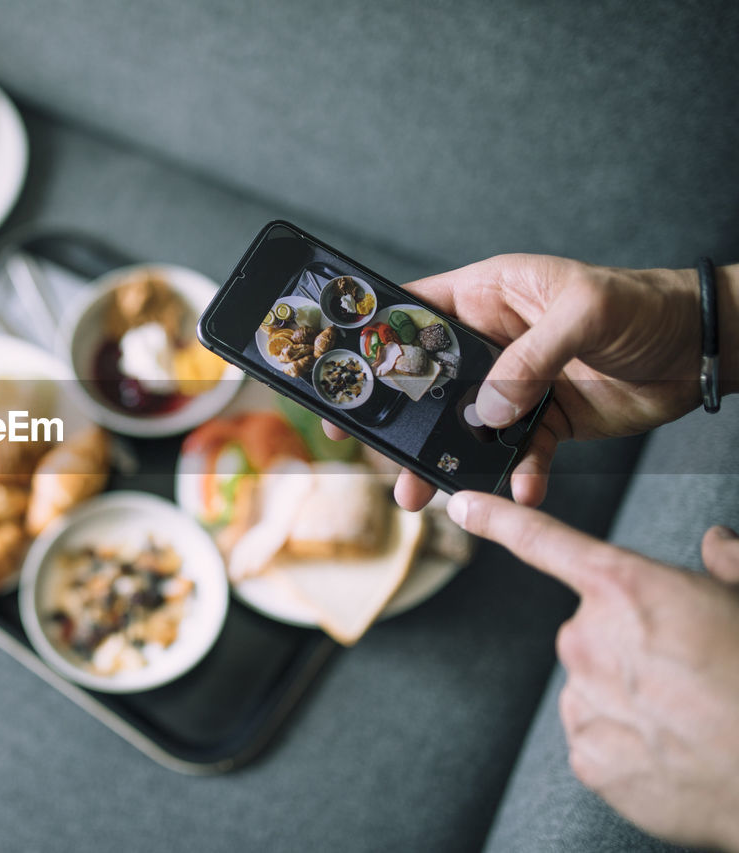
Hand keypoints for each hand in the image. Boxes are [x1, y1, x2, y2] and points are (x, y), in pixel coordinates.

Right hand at [323, 254, 737, 509]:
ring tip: (425, 496)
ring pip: (464, 429)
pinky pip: (519, 454)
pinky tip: (523, 490)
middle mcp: (491, 341)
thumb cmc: (644, 304)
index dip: (373, 344)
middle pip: (427, 384)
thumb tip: (486, 410)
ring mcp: (516, 385)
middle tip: (372, 454)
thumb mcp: (584, 311)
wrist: (702, 348)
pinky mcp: (545, 422)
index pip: (412, 314)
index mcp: (486, 296)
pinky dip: (518, 476)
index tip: (343, 379)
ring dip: (446, 463)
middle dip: (400, 422)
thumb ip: (530, 358)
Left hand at [446, 491, 738, 851]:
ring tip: (688, 715)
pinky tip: (672, 748)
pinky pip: (599, 735)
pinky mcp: (587, 755)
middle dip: (631, 647)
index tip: (463, 504)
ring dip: (630, 697)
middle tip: (686, 672)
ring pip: (595, 686)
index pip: (545, 542)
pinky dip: (630, 742)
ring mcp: (583, 698)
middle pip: (592, 631)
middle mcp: (589, 638)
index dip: (499, 520)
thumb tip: (716, 543)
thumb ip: (726, 567)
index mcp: (627, 589)